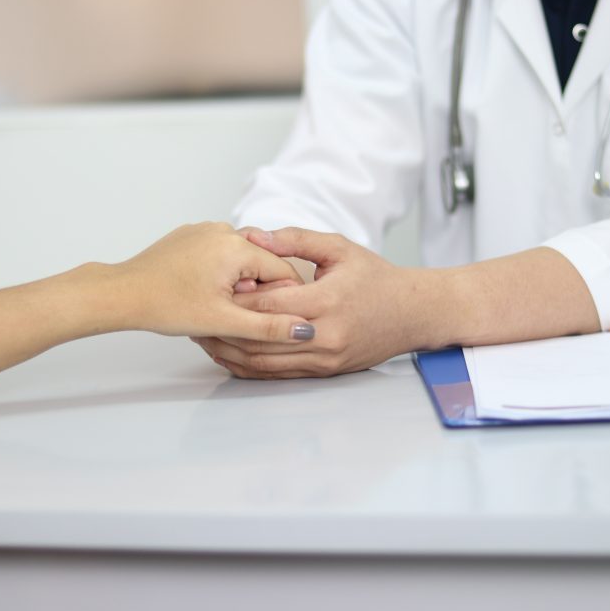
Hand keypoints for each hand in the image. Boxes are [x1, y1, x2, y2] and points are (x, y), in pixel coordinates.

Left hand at [100, 222, 311, 341]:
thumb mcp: (223, 321)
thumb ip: (268, 327)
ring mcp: (205, 230)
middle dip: (255, 291)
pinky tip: (200, 292)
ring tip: (212, 304)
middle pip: (261, 264)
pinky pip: (219, 254)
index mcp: (237, 246)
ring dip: (237, 283)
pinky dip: (219, 273)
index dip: (282, 299)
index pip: (283, 271)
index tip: (269, 319)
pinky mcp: (190, 235)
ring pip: (240, 259)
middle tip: (230, 313)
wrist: (121, 294)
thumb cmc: (166, 306)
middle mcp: (223, 230)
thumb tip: (304, 330)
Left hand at [192, 227, 438, 377]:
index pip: (269, 304)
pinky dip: (251, 367)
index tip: (212, 289)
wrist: (413, 313)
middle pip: (261, 338)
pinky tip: (231, 356)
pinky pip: (280, 375)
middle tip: (196, 319)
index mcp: (327, 301)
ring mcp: (325, 358)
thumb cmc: (377, 278)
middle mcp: (325, 336)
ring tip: (205, 339)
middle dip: (227, 329)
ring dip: (233, 353)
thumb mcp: (339, 248)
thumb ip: (295, 240)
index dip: (239, 298)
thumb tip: (256, 236)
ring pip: (266, 362)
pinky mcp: (325, 371)